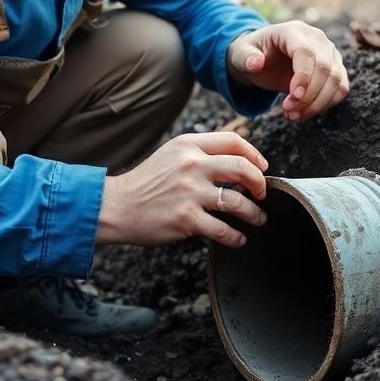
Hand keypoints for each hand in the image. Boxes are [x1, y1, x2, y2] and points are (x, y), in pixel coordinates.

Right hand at [96, 132, 268, 247]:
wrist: (116, 206)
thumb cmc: (145, 182)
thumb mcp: (170, 154)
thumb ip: (199, 153)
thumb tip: (237, 160)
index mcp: (188, 145)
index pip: (233, 141)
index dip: (254, 154)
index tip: (262, 167)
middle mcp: (191, 165)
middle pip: (243, 169)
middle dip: (260, 183)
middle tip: (262, 193)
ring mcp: (190, 193)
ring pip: (238, 202)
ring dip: (254, 213)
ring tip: (258, 218)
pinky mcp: (186, 219)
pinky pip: (223, 230)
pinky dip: (236, 237)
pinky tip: (239, 238)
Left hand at [227, 21, 348, 120]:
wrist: (263, 58)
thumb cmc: (252, 54)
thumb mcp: (241, 53)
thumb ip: (245, 57)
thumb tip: (256, 63)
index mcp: (293, 30)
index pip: (306, 52)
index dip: (303, 77)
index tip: (292, 99)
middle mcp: (316, 38)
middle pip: (325, 68)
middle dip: (308, 96)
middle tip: (288, 112)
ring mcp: (329, 52)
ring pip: (336, 80)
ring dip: (317, 104)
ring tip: (293, 115)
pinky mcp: (335, 68)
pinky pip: (340, 88)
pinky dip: (326, 104)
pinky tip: (305, 112)